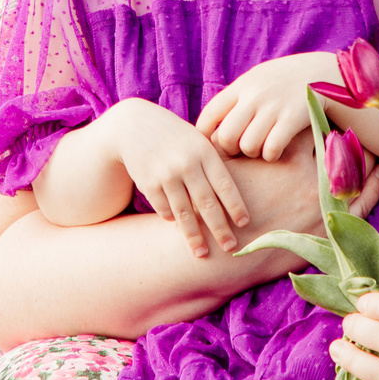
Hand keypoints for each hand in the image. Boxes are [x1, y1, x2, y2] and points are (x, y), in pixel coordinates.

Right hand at [104, 99, 251, 258]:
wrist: (133, 125)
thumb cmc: (174, 135)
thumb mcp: (196, 139)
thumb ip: (214, 162)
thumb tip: (234, 195)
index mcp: (204, 151)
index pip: (224, 184)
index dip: (235, 206)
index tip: (245, 224)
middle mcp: (186, 164)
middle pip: (207, 204)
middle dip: (220, 229)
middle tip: (231, 248)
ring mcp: (166, 175)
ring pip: (184, 213)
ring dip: (194, 236)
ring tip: (202, 254)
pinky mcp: (148, 184)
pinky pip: (165, 210)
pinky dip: (172, 219)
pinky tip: (178, 225)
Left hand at [195, 52, 336, 162]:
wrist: (321, 73)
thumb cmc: (283, 81)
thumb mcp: (256, 80)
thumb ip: (235, 99)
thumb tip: (209, 127)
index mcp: (241, 86)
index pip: (209, 116)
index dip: (205, 136)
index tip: (212, 144)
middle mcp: (253, 96)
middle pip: (226, 136)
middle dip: (230, 149)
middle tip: (240, 149)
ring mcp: (273, 107)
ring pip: (248, 146)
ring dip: (253, 153)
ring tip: (260, 147)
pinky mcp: (292, 119)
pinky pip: (271, 149)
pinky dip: (271, 155)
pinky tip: (276, 150)